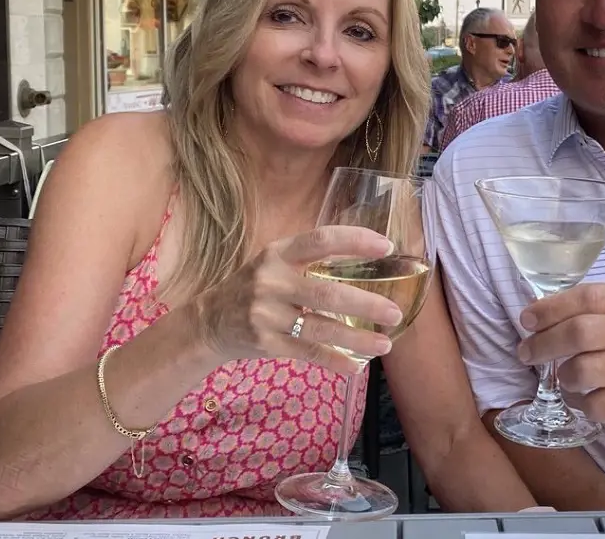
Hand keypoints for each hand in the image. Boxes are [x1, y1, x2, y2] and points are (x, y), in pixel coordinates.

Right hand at [193, 225, 401, 372]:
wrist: (208, 322)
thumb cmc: (254, 286)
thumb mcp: (276, 261)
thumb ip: (311, 258)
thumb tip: (365, 255)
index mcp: (279, 252)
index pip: (322, 239)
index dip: (356, 240)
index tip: (387, 247)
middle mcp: (271, 281)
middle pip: (327, 292)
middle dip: (366, 304)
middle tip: (396, 312)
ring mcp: (266, 314)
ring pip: (321, 328)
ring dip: (357, 338)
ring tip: (386, 344)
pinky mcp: (265, 343)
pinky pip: (308, 352)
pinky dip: (334, 360)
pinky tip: (356, 366)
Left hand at [517, 283, 604, 438]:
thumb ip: (586, 310)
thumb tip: (535, 313)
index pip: (586, 297)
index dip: (550, 308)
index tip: (527, 320)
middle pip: (580, 333)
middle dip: (544, 344)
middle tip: (527, 352)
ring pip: (584, 370)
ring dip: (564, 376)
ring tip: (565, 377)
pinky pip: (597, 405)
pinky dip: (582, 404)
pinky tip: (585, 399)